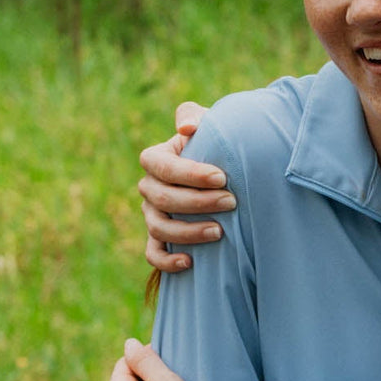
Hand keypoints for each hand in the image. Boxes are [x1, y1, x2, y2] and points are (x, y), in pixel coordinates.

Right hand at [140, 101, 233, 271]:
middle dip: (198, 202)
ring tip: (220, 232)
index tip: (222, 178)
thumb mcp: (210, 126)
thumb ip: (196, 117)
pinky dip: (167, 261)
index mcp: (156, 159)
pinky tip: (190, 263)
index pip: (162, 167)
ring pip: (158, 228)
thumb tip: (186, 128)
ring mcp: (151, 214)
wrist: (225, 174)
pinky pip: (153, 254)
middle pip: (162, 198)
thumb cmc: (217, 146)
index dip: (190, 174)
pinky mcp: (159, 238)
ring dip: (187, 232)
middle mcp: (149, 187)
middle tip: (232, 202)